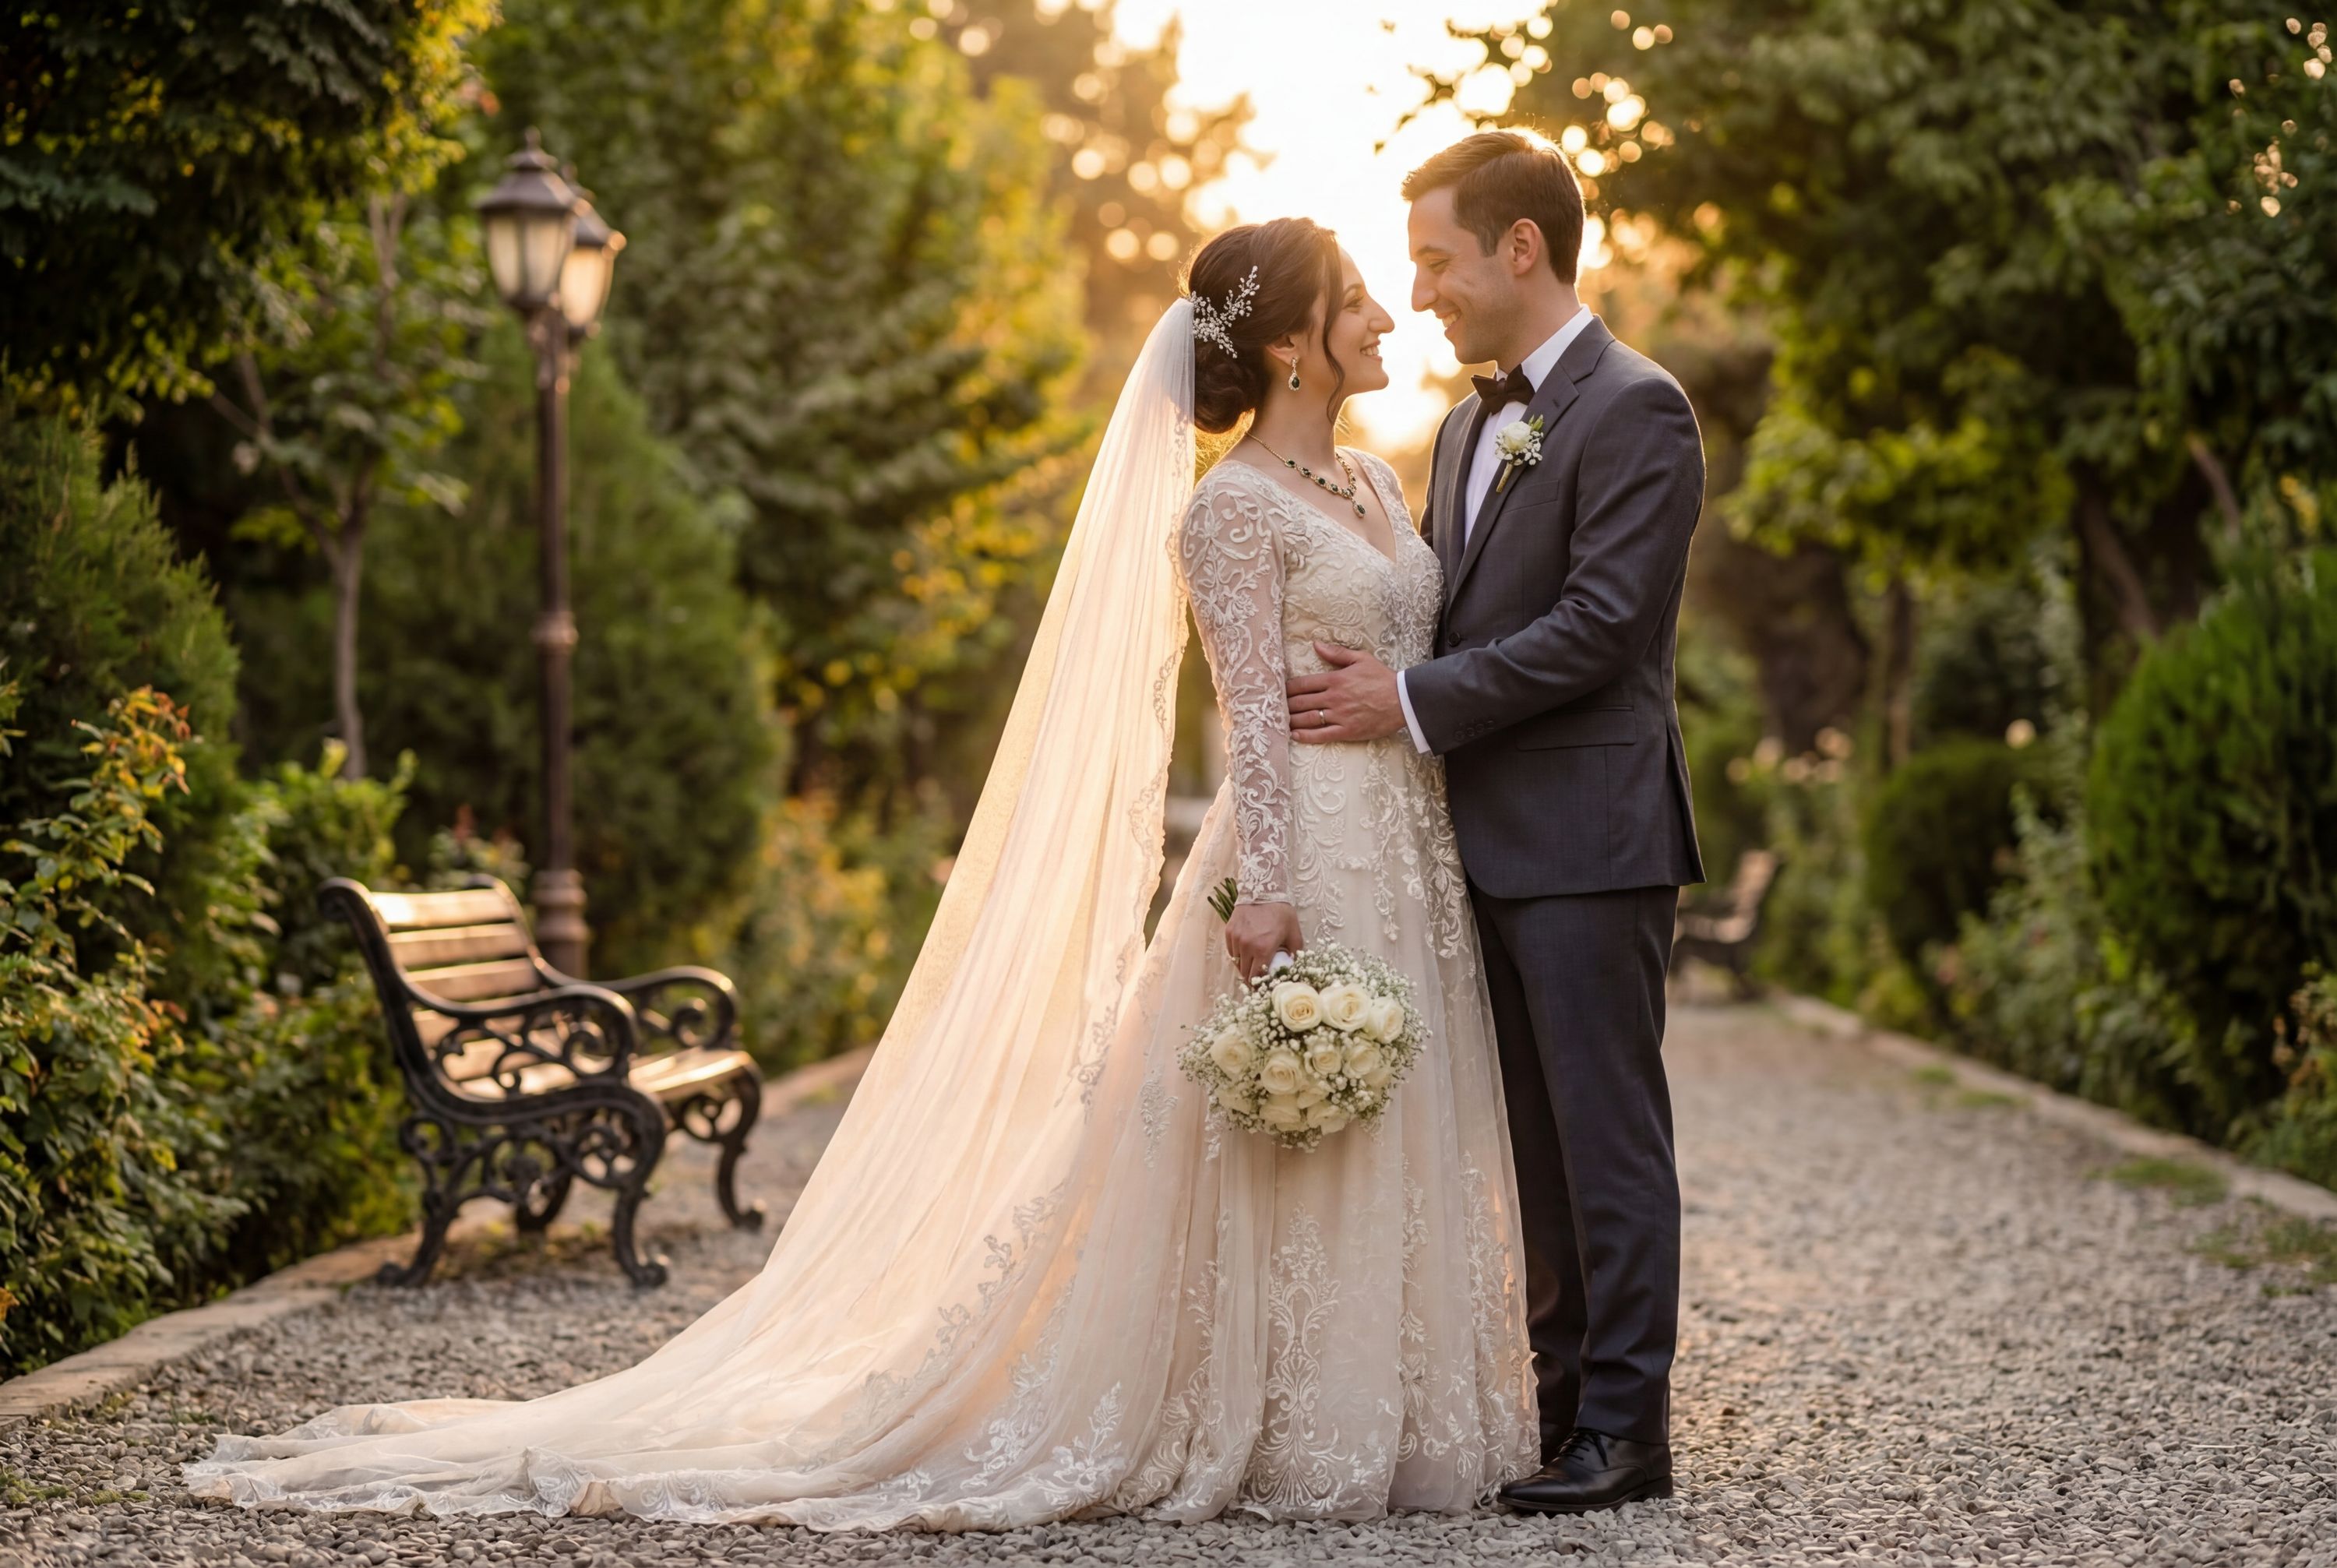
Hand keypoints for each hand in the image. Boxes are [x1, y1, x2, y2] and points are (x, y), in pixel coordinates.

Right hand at [1225, 901, 1303, 982]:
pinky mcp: (1229, 932)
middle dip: (1251, 978)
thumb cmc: (1281, 911)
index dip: (1258, 986)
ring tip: (1252, 965)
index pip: (1257, 977)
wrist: (1263, 890)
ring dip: (1244, 966)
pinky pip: (1231, 951)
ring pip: (1237, 963)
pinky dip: (1237, 955)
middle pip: (1245, 973)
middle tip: (1258, 979)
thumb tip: (1294, 968)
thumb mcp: (1294, 932)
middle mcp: (1247, 946)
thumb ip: (1296, 953)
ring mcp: (1236, 939)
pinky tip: (1246, 953)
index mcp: (1263, 949)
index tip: (1262, 988)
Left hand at [1287, 642, 1404, 744]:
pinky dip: (1305, 736)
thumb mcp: (1361, 659)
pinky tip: (1294, 735)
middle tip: (1276, 707)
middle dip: (1286, 705)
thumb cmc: (1383, 678)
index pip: (1303, 684)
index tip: (1279, 691)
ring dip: (1291, 720)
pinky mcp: (1347, 731)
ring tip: (1281, 721)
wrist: (1403, 700)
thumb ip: (1337, 653)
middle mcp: (1334, 697)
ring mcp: (1340, 716)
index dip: (1287, 688)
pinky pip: (1321, 735)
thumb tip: (1316, 644)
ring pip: (1308, 719)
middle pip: (1301, 702)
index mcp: (1335, 679)